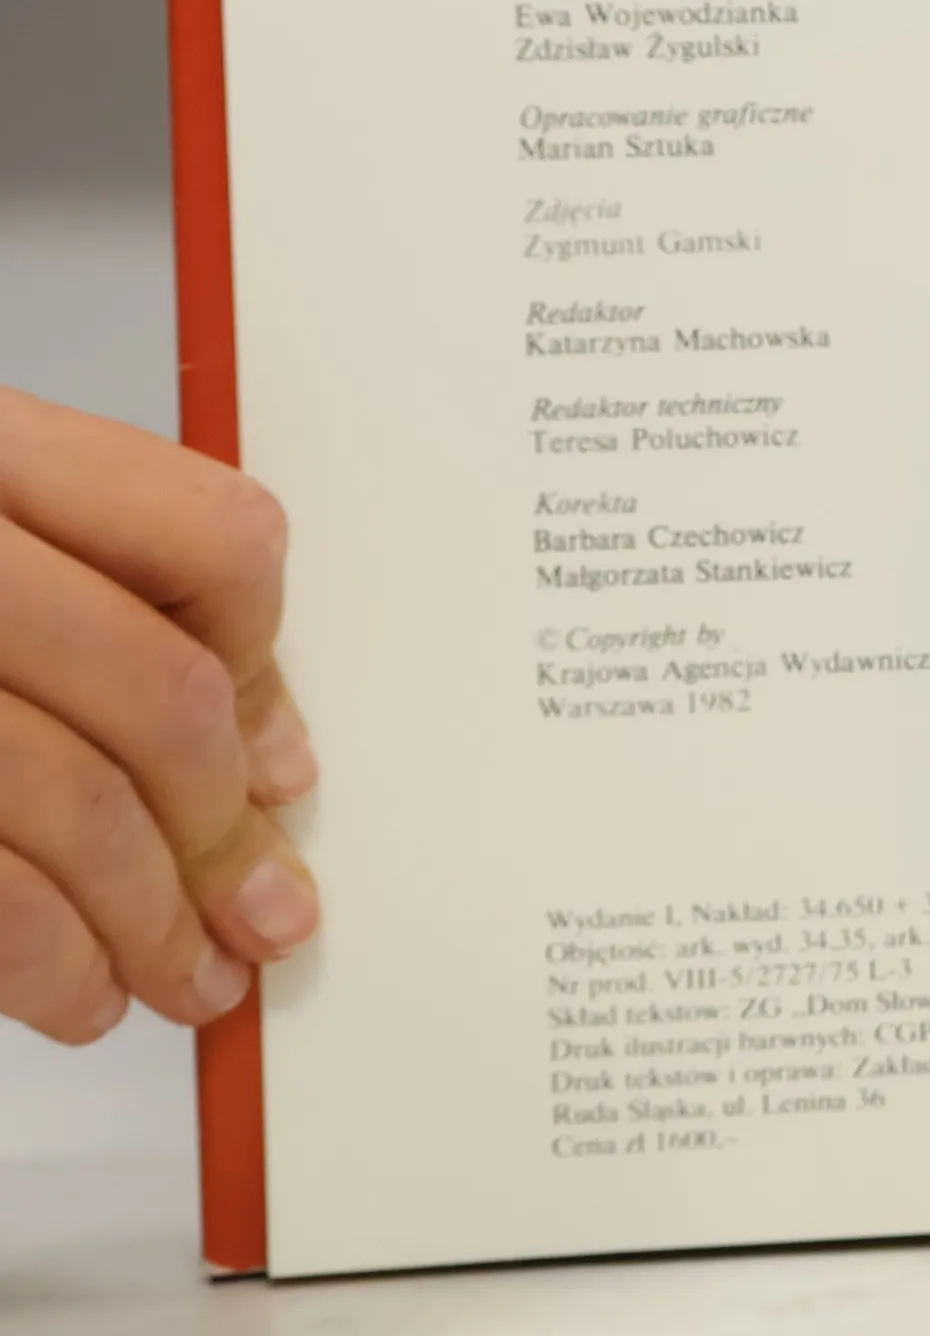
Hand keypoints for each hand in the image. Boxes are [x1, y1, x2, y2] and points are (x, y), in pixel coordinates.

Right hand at [0, 387, 319, 1044]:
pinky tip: (75, 995)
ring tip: (185, 977)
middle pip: (158, 697)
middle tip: (259, 913)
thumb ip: (103, 610)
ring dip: (152, 924)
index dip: (262, 666)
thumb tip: (268, 760)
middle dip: (224, 836)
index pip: (216, 541)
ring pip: (76, 804)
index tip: (275, 762)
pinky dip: (47, 966)